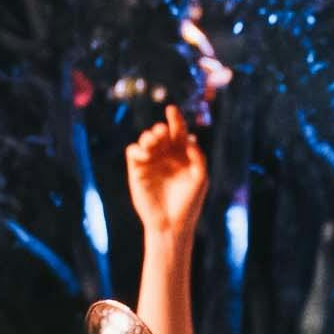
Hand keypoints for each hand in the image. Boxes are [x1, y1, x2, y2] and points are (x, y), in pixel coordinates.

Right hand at [120, 109, 209, 250]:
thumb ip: (198, 158)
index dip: (175, 119)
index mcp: (182, 154)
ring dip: (148, 137)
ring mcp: (150, 161)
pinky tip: (145, 155)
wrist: (171, 224)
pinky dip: (137, 149)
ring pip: (145, 139)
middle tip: (162, 134)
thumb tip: (191, 139)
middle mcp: (165, 155)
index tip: (171, 110)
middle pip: (160, 133)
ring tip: (153, 143)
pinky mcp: (136, 170)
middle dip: (160, 129)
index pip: (178, 131)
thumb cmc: (189, 202)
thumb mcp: (200, 179)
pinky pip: (133, 151)